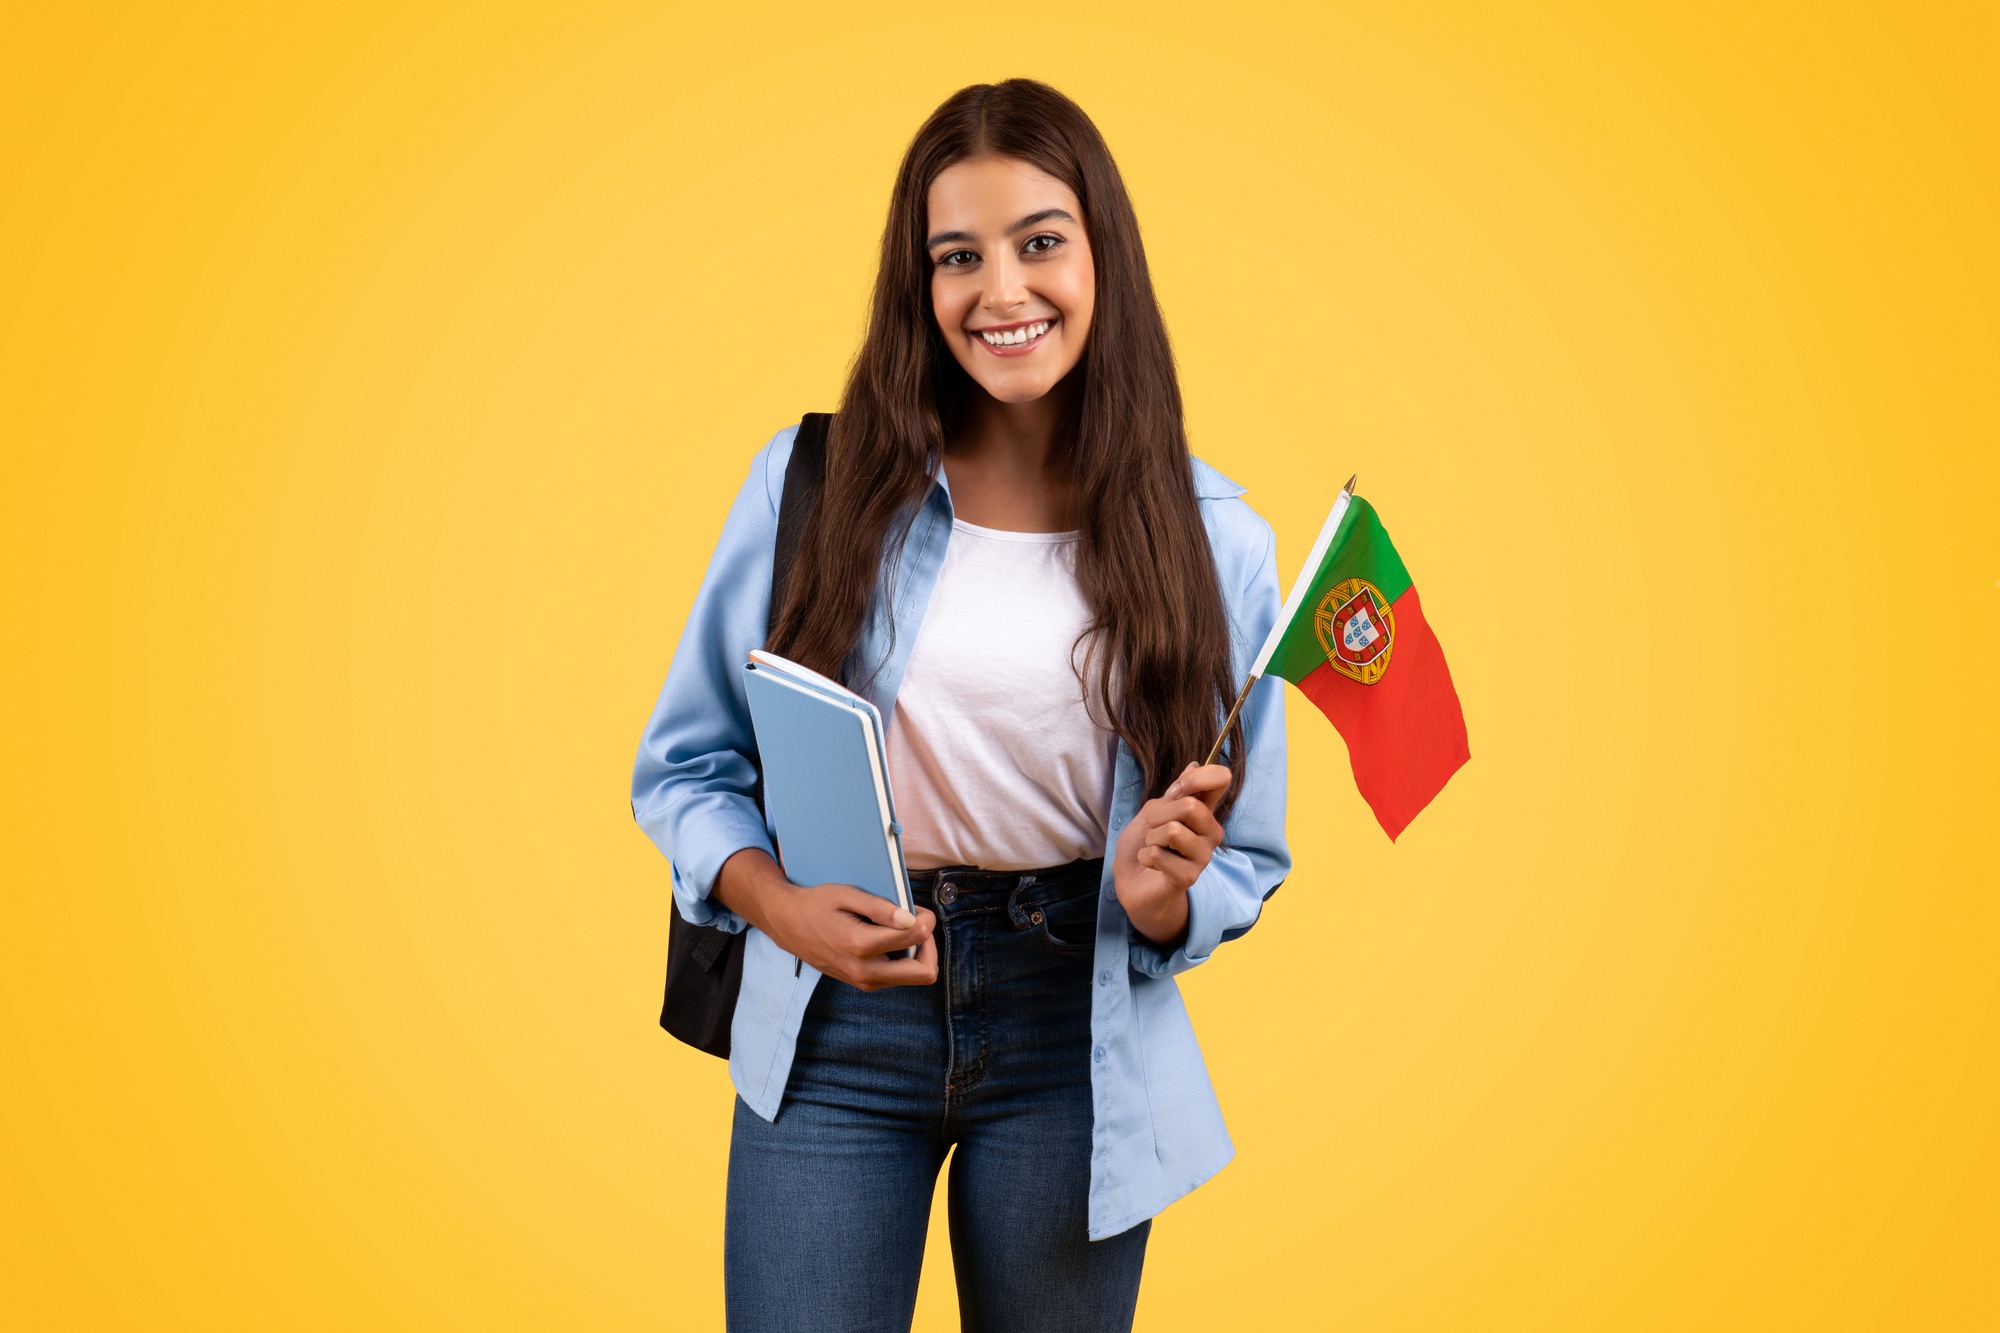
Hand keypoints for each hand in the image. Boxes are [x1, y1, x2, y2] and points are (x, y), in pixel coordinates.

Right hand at [713, 848, 937, 990]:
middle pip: (925, 973)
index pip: (916, 937)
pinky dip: (903, 958)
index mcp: (861, 946)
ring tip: (899, 928)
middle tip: (918, 923)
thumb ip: (881, 908)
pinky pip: (899, 976)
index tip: (915, 907)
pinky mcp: (864, 984)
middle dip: (930, 945)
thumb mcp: (847, 895)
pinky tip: (887, 939)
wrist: (788, 924)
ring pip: (914, 977)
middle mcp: (865, 972)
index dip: (926, 918)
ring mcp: (865, 982)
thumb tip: (912, 920)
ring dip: (917, 952)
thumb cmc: (817, 905)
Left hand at [1113, 762, 1227, 946]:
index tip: (1177, 789)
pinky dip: (1145, 856)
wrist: (1131, 881)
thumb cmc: (1142, 845)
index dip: (1197, 777)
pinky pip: (1159, 854)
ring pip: (1173, 830)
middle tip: (1153, 830)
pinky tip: (1152, 866)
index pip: (1220, 780)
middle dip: (1158, 816)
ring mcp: (1203, 855)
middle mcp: (1210, 831)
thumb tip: (1194, 765)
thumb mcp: (1152, 811)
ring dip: (1150, 839)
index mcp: (1203, 811)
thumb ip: (1174, 793)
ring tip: (1152, 849)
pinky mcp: (1190, 876)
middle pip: (1189, 806)